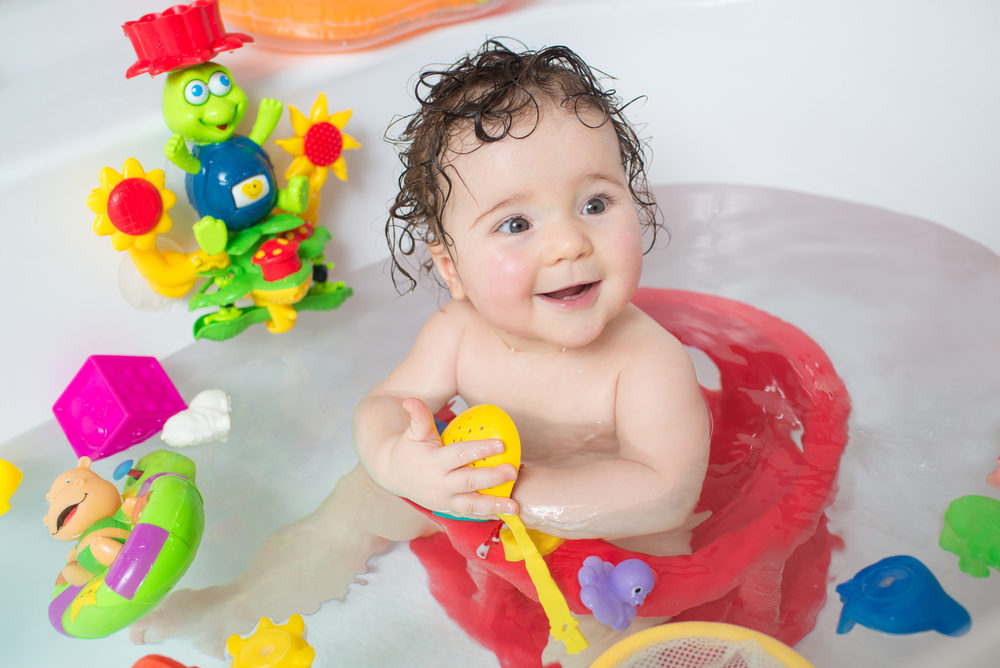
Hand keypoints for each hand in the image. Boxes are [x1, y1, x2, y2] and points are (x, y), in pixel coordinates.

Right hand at [381, 398, 518, 517]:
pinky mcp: (448, 510)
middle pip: (469, 482)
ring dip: (494, 505)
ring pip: (471, 505)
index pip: (459, 455)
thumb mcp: (413, 432)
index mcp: (433, 463)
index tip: (501, 444)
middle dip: (492, 478)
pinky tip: (506, 513)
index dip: (480, 449)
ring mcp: (444, 501)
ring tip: (514, 506)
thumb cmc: (409, 449)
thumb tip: (411, 400)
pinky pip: (470, 513)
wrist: (394, 474)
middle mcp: (439, 485)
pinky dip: (488, 514)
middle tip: (512, 471)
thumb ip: (418, 417)